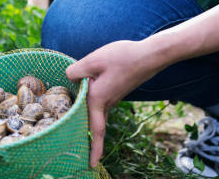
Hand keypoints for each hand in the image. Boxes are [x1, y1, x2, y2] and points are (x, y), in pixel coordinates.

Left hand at [65, 39, 164, 167]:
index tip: (92, 165)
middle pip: (97, 126)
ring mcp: (114, 98)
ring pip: (99, 115)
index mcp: (99, 98)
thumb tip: (68, 78)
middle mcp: (108, 102)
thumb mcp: (94, 60)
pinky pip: (103, 105)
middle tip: (85, 157)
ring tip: (81, 133)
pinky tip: (87, 101)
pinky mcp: (117, 91)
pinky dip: (94, 111)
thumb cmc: (123, 57)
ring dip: (91, 126)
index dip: (94, 149)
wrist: (150, 55)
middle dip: (92, 142)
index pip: (96, 130)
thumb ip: (76, 71)